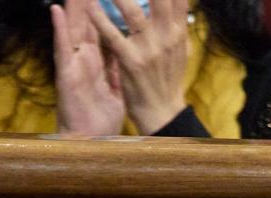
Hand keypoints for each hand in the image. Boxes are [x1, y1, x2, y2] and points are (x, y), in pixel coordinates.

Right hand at [52, 0, 125, 135]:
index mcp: (98, 62)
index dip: (101, 10)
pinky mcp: (66, 73)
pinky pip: (62, 48)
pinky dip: (58, 29)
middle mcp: (84, 59)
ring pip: (73, 28)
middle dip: (86, 2)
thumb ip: (117, 68)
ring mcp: (74, 64)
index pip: (100, 29)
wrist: (92, 141)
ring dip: (72, 7)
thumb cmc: (101, 120)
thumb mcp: (116, 88)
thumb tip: (123, 50)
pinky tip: (55, 10)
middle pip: (85, 23)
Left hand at [87, 0, 189, 134]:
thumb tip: (181, 4)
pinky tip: (90, 6)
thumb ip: (177, 25)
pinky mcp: (131, 63)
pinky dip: (100, 19)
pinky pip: (113, 36)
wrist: (162, 114)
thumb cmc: (167, 80)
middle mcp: (166, 37)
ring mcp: (148, 50)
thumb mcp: (180, 50)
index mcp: (178, 32)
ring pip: (133, 12)